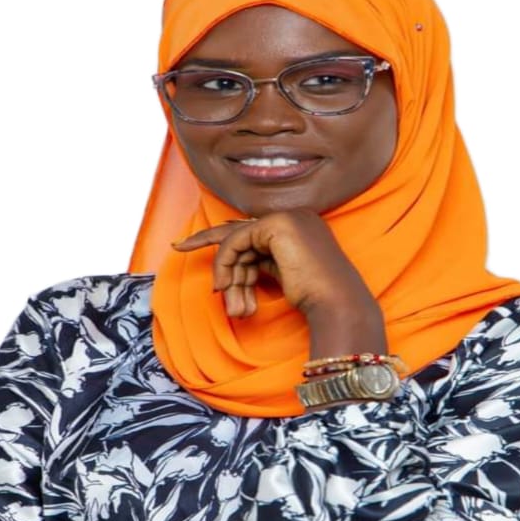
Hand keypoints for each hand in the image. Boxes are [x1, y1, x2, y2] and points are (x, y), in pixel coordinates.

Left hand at [172, 209, 387, 368]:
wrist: (337, 303)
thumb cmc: (315, 297)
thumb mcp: (281, 274)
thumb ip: (259, 262)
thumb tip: (229, 265)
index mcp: (298, 224)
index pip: (250, 232)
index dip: (220, 242)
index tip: (182, 246)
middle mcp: (293, 215)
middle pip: (240, 236)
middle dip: (222, 263)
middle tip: (197, 270)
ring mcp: (286, 217)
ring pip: (235, 242)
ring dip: (228, 276)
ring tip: (234, 305)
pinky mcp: (276, 225)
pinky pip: (234, 243)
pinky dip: (226, 265)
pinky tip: (226, 286)